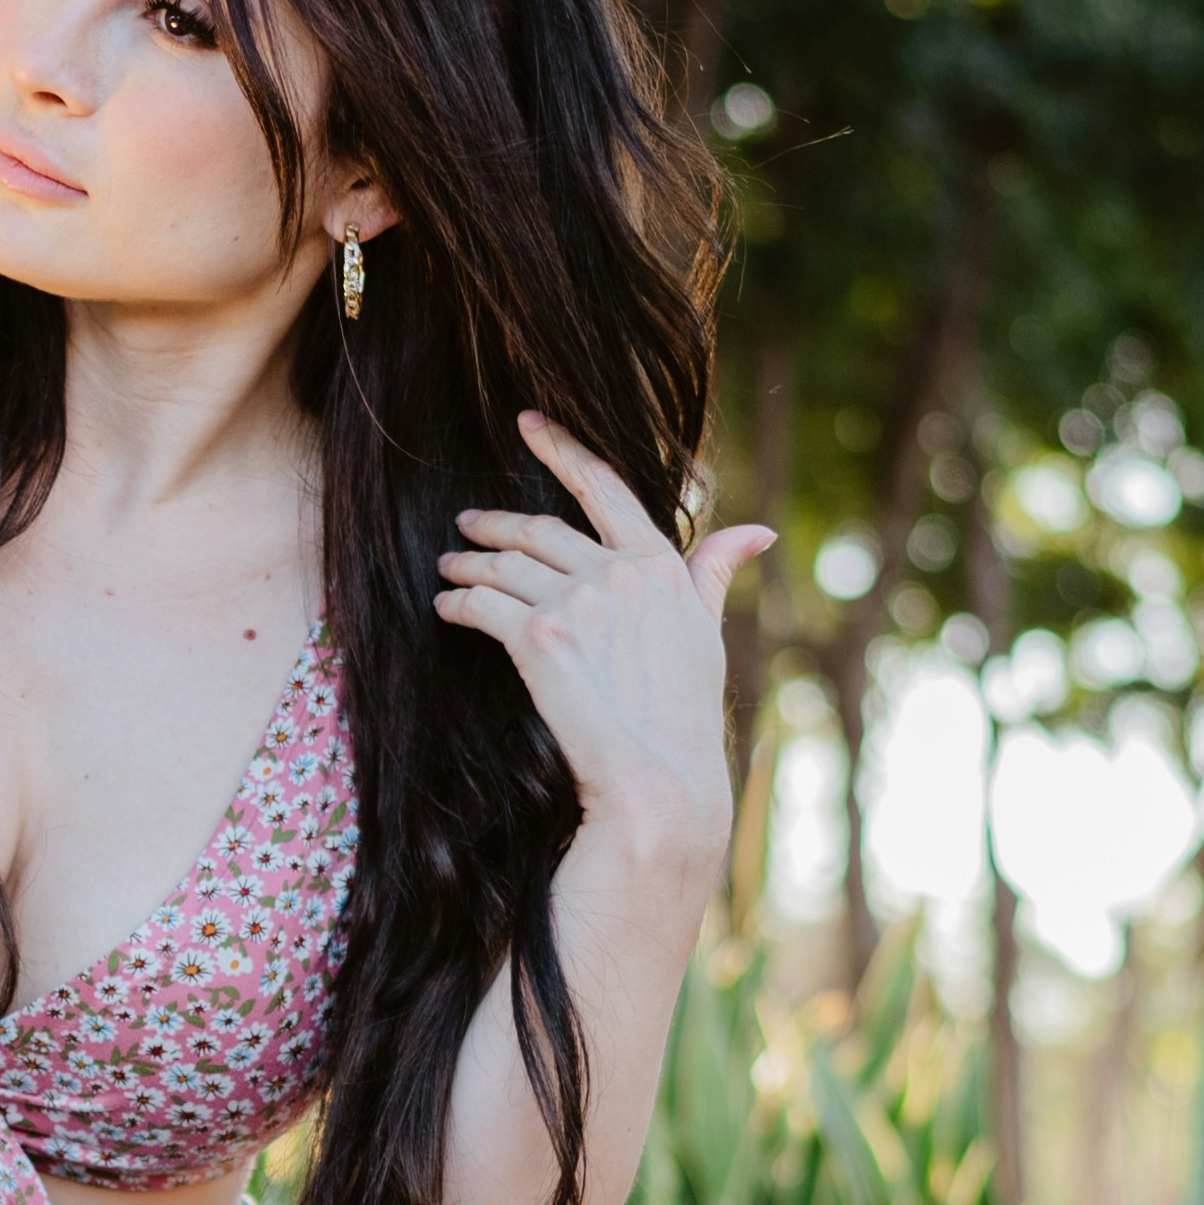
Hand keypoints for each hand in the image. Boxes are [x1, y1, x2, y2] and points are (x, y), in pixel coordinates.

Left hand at [438, 412, 773, 883]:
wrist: (659, 780)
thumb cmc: (685, 715)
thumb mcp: (706, 634)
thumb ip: (713, 574)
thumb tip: (757, 531)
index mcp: (659, 563)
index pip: (604, 486)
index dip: (561, 448)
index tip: (528, 424)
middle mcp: (617, 573)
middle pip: (539, 529)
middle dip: (495, 522)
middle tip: (468, 523)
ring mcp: (576, 603)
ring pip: (504, 564)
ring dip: (469, 562)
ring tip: (449, 567)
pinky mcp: (537, 638)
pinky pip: (483, 605)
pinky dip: (458, 603)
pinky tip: (446, 609)